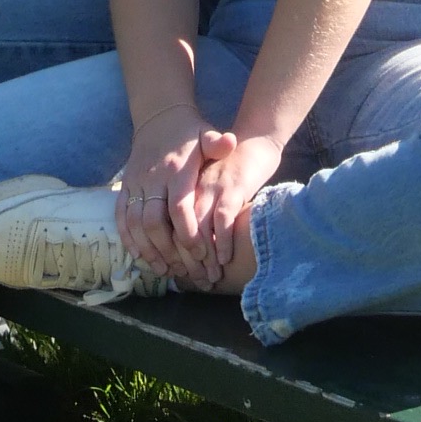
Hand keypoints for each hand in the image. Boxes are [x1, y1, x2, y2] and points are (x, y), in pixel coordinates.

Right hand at [114, 109, 224, 283]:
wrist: (158, 116)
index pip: (179, 207)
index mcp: (176, 169)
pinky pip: (121, 216)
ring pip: (136, 223)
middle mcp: (153, 178)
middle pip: (154, 221)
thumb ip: (218, 143)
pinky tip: (139, 255)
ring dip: (148, 249)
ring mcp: (136, 183)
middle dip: (168, 250)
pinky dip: (128, 238)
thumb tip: (230, 142)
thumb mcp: (206, 134)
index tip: (201, 254)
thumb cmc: (190, 133)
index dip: (188, 233)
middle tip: (185, 271)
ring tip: (164, 270)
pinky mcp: (126, 186)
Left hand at [166, 128, 283, 282]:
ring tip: (210, 278)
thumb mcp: (205, 185)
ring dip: (204, 258)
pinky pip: (222, 220)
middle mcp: (194, 189)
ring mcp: (212, 188)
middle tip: (196, 282)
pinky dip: (222, 241)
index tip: (178, 273)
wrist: (254, 140)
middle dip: (187, 261)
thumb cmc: (228, 166)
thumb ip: (195, 210)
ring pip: (200, 229)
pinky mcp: (232, 187)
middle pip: (180, 231)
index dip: (171, 252)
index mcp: (182, 188)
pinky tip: (223, 259)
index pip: (166, 225)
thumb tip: (186, 246)